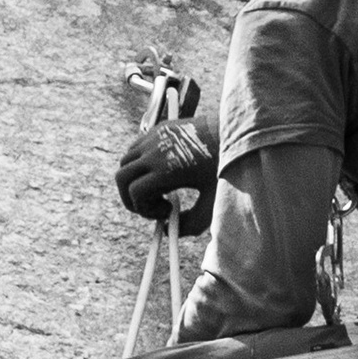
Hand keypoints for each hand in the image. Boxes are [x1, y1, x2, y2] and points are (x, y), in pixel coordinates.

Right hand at [116, 108, 219, 232]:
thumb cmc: (226, 170)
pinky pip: (135, 149)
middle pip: (121, 177)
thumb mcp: (212, 205)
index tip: (167, 212)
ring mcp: (154, 136)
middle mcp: (154, 150)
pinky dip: (140, 165)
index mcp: (166, 169)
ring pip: (125, 162)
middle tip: (151, 207)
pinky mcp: (159, 128)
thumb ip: (190, 224)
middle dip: (130, 198)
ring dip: (135, 180)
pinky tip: (164, 171)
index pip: (135, 193)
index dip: (145, 210)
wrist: (236, 134)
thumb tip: (168, 230)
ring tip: (161, 187)